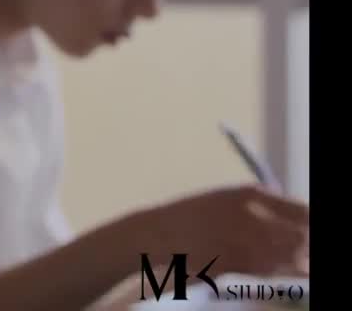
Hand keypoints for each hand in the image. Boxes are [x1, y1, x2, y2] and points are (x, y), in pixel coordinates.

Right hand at [139, 184, 308, 277]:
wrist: (155, 234)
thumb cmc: (193, 217)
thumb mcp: (229, 199)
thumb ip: (265, 207)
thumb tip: (302, 222)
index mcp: (253, 193)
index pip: (306, 212)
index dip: (313, 227)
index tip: (311, 238)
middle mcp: (253, 214)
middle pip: (305, 236)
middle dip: (309, 249)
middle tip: (306, 256)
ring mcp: (244, 239)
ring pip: (295, 259)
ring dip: (300, 265)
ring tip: (294, 266)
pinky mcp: (237, 264)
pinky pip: (273, 273)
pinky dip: (281, 275)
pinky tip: (277, 272)